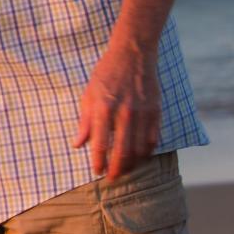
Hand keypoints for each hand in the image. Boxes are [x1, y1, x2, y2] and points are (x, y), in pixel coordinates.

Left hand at [74, 43, 161, 178]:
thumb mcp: (88, 95)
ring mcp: (142, 113)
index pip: (99, 144)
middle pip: (122, 151)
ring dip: (132, 164)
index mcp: (103, 109)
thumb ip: (84, 121)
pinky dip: (147, 152)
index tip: (96, 171)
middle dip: (117, 170)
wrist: (132, 54)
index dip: (98, 162)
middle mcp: (123, 113)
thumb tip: (78, 144)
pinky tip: (140, 157)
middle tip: (112, 178)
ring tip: (126, 171)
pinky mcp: (156, 111)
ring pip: (139, 149)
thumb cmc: (106, 74)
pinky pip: (153, 139)